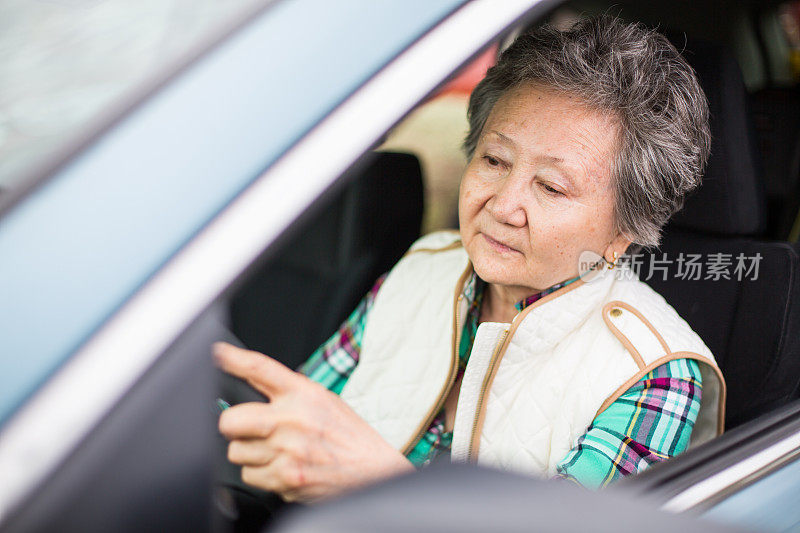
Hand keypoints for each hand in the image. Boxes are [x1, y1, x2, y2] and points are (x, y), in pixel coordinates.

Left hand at [214, 342, 413, 502]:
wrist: (372, 470)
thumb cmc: (348, 436)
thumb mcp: (324, 400)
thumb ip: (290, 393)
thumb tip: (254, 387)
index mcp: (304, 394)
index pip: (260, 369)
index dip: (233, 359)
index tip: (217, 353)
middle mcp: (292, 420)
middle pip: (231, 420)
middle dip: (232, 424)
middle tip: (244, 427)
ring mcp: (286, 452)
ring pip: (236, 452)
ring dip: (248, 452)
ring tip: (272, 450)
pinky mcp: (284, 479)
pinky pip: (249, 476)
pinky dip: (260, 474)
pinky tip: (280, 467)